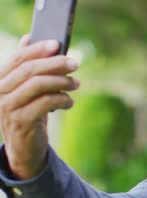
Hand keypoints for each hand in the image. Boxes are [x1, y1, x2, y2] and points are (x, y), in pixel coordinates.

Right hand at [0, 35, 79, 178]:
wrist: (25, 148)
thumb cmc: (28, 113)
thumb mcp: (27, 89)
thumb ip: (26, 66)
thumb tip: (29, 38)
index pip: (18, 58)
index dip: (38, 49)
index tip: (57, 44)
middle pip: (29, 70)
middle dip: (55, 64)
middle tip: (75, 64)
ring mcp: (7, 107)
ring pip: (38, 85)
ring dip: (62, 82)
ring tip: (76, 84)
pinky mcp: (20, 122)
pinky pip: (45, 103)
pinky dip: (62, 99)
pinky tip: (69, 101)